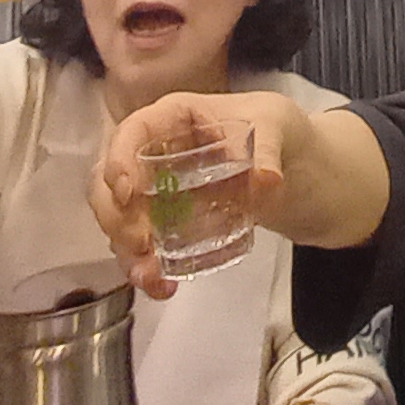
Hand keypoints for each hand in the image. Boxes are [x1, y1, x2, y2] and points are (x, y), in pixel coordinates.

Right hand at [88, 91, 309, 298]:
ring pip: (119, 219)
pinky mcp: (168, 222)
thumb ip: (268, 149)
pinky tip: (163, 286)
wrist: (295, 167)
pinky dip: (146, 268)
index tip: (125, 191)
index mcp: (174, 118)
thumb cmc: (275, 131)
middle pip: (110, 180)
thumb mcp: (276, 126)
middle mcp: (155, 153)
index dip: (119, 159)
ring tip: (150, 275)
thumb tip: (266, 180)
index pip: (133, 130)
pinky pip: (143, 246)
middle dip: (115, 215)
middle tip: (140, 242)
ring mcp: (157, 190)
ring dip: (125, 251)